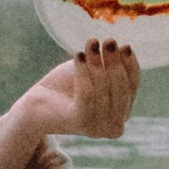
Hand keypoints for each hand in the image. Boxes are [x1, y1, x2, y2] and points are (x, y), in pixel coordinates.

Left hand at [0, 42, 137, 168]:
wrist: (35, 106)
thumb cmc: (66, 86)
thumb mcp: (93, 72)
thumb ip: (111, 65)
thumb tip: (125, 48)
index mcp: (121, 114)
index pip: (132, 86)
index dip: (130, 64)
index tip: (124, 44)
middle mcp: (115, 126)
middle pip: (121, 88)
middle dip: (114, 61)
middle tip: (106, 39)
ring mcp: (99, 128)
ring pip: (104, 89)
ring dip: (97, 63)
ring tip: (90, 43)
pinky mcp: (82, 124)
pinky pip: (88, 93)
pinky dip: (83, 72)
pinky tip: (78, 55)